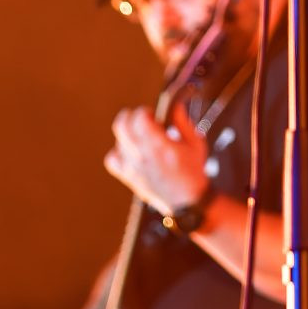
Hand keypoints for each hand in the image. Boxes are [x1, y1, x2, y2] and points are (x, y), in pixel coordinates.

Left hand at [104, 100, 209, 214]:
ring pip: (118, 140)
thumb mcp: (195, 142)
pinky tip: (132, 152)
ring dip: (129, 133)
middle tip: (145, 121)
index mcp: (160, 147)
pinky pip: (112, 159)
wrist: (187, 203)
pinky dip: (119, 152)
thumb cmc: (193, 172)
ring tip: (143, 138)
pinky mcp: (128, 177)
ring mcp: (133, 168)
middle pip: (122, 124)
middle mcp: (143, 156)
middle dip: (133, 116)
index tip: (155, 115)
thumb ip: (182, 121)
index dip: (146, 111)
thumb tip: (174, 105)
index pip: (139, 118)